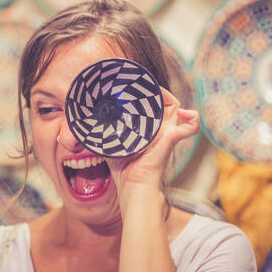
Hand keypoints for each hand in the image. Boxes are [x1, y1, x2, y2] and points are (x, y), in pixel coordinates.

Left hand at [106, 88, 199, 205]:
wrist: (133, 187)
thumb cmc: (123, 169)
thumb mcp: (110, 142)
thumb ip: (101, 132)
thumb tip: (79, 125)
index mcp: (146, 126)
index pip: (148, 103)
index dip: (142, 92)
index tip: (129, 84)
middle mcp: (158, 127)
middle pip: (160, 100)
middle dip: (150, 89)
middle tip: (135, 84)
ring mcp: (167, 131)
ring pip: (175, 106)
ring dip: (166, 95)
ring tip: (151, 90)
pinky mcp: (172, 138)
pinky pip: (190, 127)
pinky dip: (192, 118)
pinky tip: (184, 112)